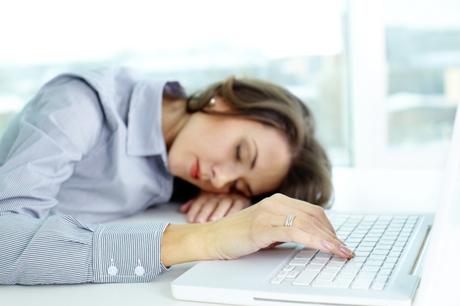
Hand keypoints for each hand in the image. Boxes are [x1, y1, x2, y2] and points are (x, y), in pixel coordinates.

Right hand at [161, 193, 352, 266]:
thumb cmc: (238, 236)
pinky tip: (325, 247)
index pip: (313, 212)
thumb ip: (287, 229)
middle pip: (314, 217)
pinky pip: (294, 231)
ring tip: (341, 252)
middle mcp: (276, 203)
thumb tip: (311, 239)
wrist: (211, 239)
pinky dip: (313, 239)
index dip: (330, 228)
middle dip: (333, 235)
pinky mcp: (262, 226)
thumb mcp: (268, 231)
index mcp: (279, 202)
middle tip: (345, 251)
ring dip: (328, 239)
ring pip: (307, 223)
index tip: (341, 243)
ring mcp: (268, 213)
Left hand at [179, 191, 250, 222]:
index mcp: (210, 193)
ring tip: (213, 220)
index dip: (195, 209)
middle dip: (204, 212)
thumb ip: (195, 204)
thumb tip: (182, 210)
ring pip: (223, 204)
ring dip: (218, 212)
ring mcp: (232, 197)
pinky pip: (237, 206)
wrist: (242, 191)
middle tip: (200, 221)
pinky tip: (228, 219)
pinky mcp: (243, 201)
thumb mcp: (207, 198)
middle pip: (211, 202)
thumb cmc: (221, 199)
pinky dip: (233, 212)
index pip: (200, 200)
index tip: (190, 219)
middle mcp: (220, 194)